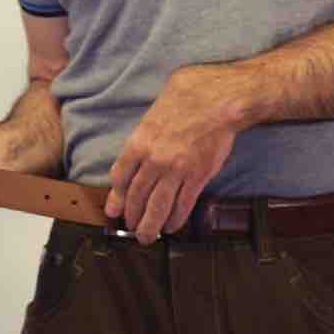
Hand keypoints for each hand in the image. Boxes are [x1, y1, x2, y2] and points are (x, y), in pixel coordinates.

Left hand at [104, 64, 256, 244]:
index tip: (114, 209)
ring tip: (147, 237)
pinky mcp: (197, 177)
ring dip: (150, 225)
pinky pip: (183, 204)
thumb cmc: (188, 96)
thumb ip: (142, 136)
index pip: (120, 177)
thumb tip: (135, 153)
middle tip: (131, 227)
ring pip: (157, 206)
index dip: (116, 197)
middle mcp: (154, 160)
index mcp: (139, 142)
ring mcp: (176, 171)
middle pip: (136, 196)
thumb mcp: (154, 112)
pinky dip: (176, 219)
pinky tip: (171, 227)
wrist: (220, 98)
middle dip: (132, 216)